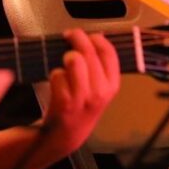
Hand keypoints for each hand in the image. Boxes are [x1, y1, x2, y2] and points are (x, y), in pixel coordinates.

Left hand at [43, 29, 120, 150]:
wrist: (68, 134)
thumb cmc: (83, 106)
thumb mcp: (101, 88)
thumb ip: (101, 67)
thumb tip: (93, 39)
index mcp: (113, 84)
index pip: (109, 52)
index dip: (97, 38)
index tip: (89, 34)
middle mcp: (100, 91)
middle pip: (88, 52)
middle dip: (77, 39)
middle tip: (69, 34)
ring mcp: (83, 97)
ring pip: (73, 60)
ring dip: (66, 58)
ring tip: (65, 63)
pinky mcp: (64, 101)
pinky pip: (57, 74)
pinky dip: (55, 75)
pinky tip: (57, 83)